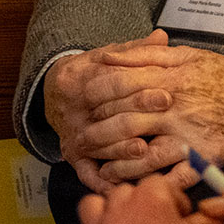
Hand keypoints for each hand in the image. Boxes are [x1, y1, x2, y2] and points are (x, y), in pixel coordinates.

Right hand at [46, 32, 174, 192]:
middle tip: (164, 120)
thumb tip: (162, 37)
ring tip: (147, 153)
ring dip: (122, 151)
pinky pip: (87, 173)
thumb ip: (135, 50)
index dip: (138, 90)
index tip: (165, 93)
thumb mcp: (109, 57)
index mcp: (80, 80)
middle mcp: (74, 110)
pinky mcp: (74, 156)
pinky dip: (103, 182)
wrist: (57, 92)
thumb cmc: (92, 73)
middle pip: (105, 116)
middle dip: (136, 118)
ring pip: (98, 146)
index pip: (109, 86)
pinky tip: (122, 186)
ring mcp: (73, 135)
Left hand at [75, 35, 223, 183]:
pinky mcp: (203, 158)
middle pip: (124, 123)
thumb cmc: (220, 74)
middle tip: (81, 142)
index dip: (96, 97)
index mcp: (168, 79)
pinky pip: (171, 176)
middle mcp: (174, 108)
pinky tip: (135, 185)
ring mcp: (188, 135)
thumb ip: (144, 55)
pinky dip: (150, 182)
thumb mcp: (184, 54)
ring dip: (116, 163)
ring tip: (99, 168)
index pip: (119, 87)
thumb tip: (107, 57)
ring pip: (142, 154)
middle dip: (98, 134)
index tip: (83, 104)